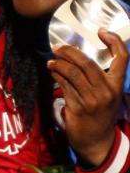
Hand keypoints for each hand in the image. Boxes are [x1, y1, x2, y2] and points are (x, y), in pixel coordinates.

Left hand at [47, 29, 126, 166]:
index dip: (113, 41)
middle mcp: (107, 91)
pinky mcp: (78, 107)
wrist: (96, 141)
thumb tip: (80, 55)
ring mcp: (93, 100)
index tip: (101, 31)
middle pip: (88, 62)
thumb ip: (101, 78)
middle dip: (71, 51)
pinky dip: (56, 75)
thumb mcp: (108, 95)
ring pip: (73, 73)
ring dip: (59, 63)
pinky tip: (51, 70)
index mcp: (117, 84)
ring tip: (52, 60)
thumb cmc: (101, 114)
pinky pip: (65, 86)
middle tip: (59, 47)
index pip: (122, 57)